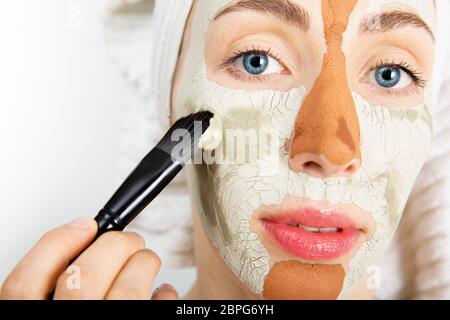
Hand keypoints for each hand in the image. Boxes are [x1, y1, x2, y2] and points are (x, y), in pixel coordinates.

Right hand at [0, 218, 178, 299]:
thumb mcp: (46, 305)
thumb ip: (50, 285)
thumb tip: (80, 239)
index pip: (24, 284)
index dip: (55, 244)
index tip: (82, 224)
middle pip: (83, 278)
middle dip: (114, 245)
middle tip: (128, 240)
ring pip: (127, 292)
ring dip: (144, 264)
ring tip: (146, 260)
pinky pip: (157, 307)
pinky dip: (163, 294)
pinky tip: (161, 291)